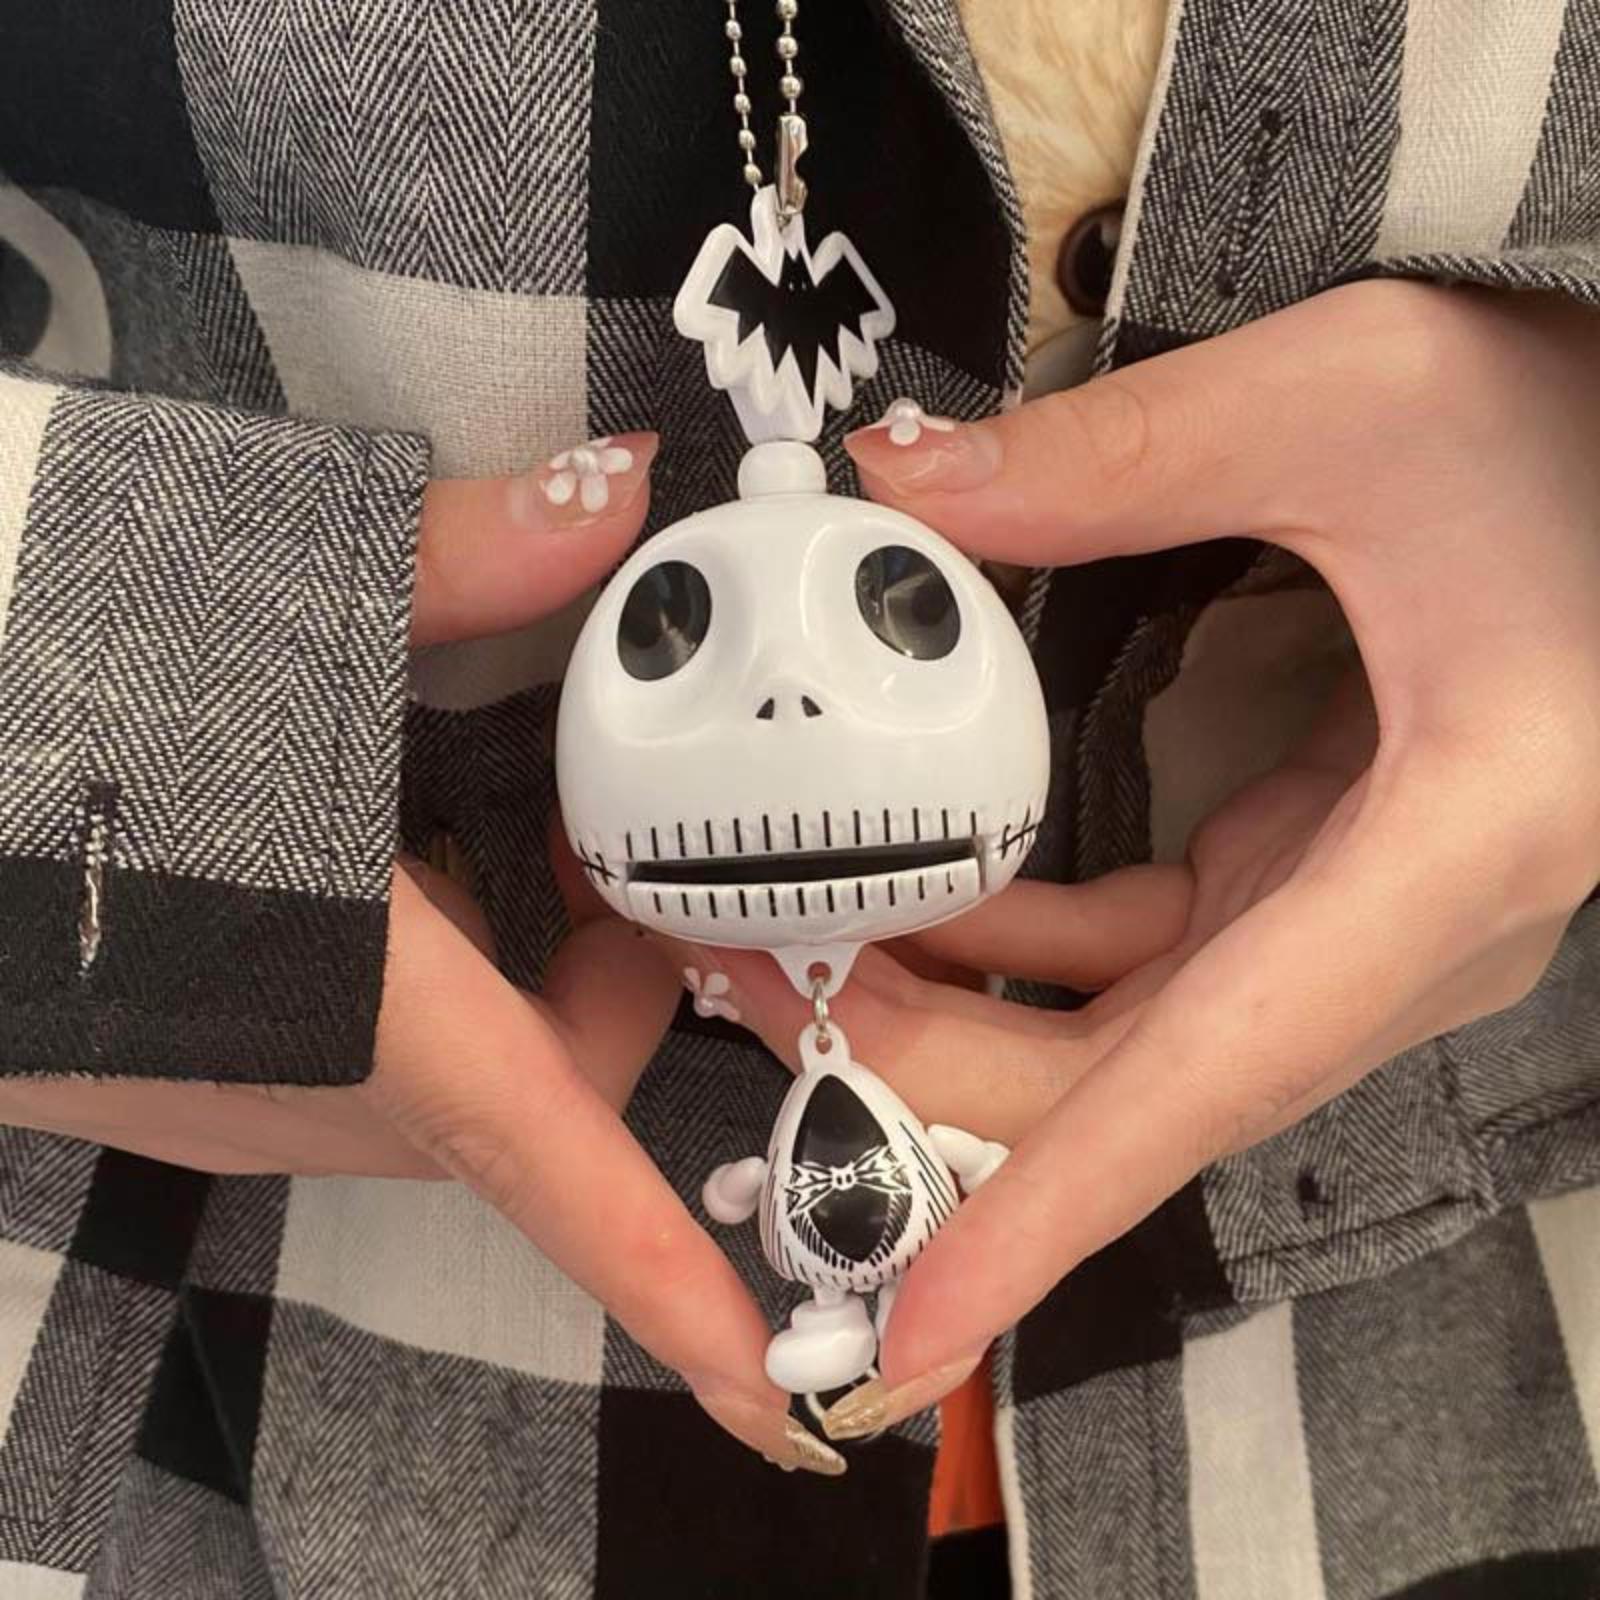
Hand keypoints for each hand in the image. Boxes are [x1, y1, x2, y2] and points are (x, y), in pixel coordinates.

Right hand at [0, 437, 840, 1473]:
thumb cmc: (33, 642)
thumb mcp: (267, 574)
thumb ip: (466, 551)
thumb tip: (618, 487)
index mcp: (334, 980)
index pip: (541, 1151)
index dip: (662, 1275)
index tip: (766, 1382)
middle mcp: (274, 1080)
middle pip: (530, 1103)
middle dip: (608, 992)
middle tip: (608, 843)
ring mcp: (207, 1097)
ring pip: (441, 1097)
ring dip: (507, 992)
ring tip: (480, 827)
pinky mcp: (162, 1078)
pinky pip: (344, 1077)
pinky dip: (408, 998)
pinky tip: (363, 864)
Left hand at [689, 281, 1599, 1437]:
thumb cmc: (1580, 426)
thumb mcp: (1354, 396)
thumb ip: (1121, 457)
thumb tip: (902, 490)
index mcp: (1457, 846)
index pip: (1222, 1072)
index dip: (1055, 1208)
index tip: (912, 1330)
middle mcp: (1410, 928)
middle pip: (1137, 1078)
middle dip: (926, 1065)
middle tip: (748, 984)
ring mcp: (1361, 915)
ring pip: (1132, 1039)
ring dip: (956, 1008)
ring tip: (788, 946)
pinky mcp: (1321, 874)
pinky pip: (1149, 966)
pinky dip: (1020, 949)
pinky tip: (913, 903)